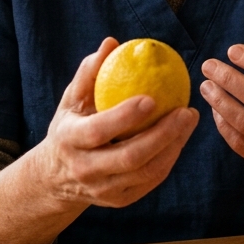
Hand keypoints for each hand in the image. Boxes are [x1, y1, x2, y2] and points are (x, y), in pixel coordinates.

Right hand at [30, 37, 199, 208]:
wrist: (55, 177)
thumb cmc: (71, 125)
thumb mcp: (72, 100)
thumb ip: (89, 73)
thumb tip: (112, 43)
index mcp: (70, 141)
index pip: (98, 131)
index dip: (125, 117)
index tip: (152, 98)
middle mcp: (85, 170)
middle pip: (130, 157)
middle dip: (163, 134)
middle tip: (186, 110)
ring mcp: (104, 189)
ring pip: (146, 172)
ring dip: (174, 147)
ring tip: (189, 120)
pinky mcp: (119, 200)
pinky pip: (151, 181)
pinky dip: (169, 159)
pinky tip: (181, 138)